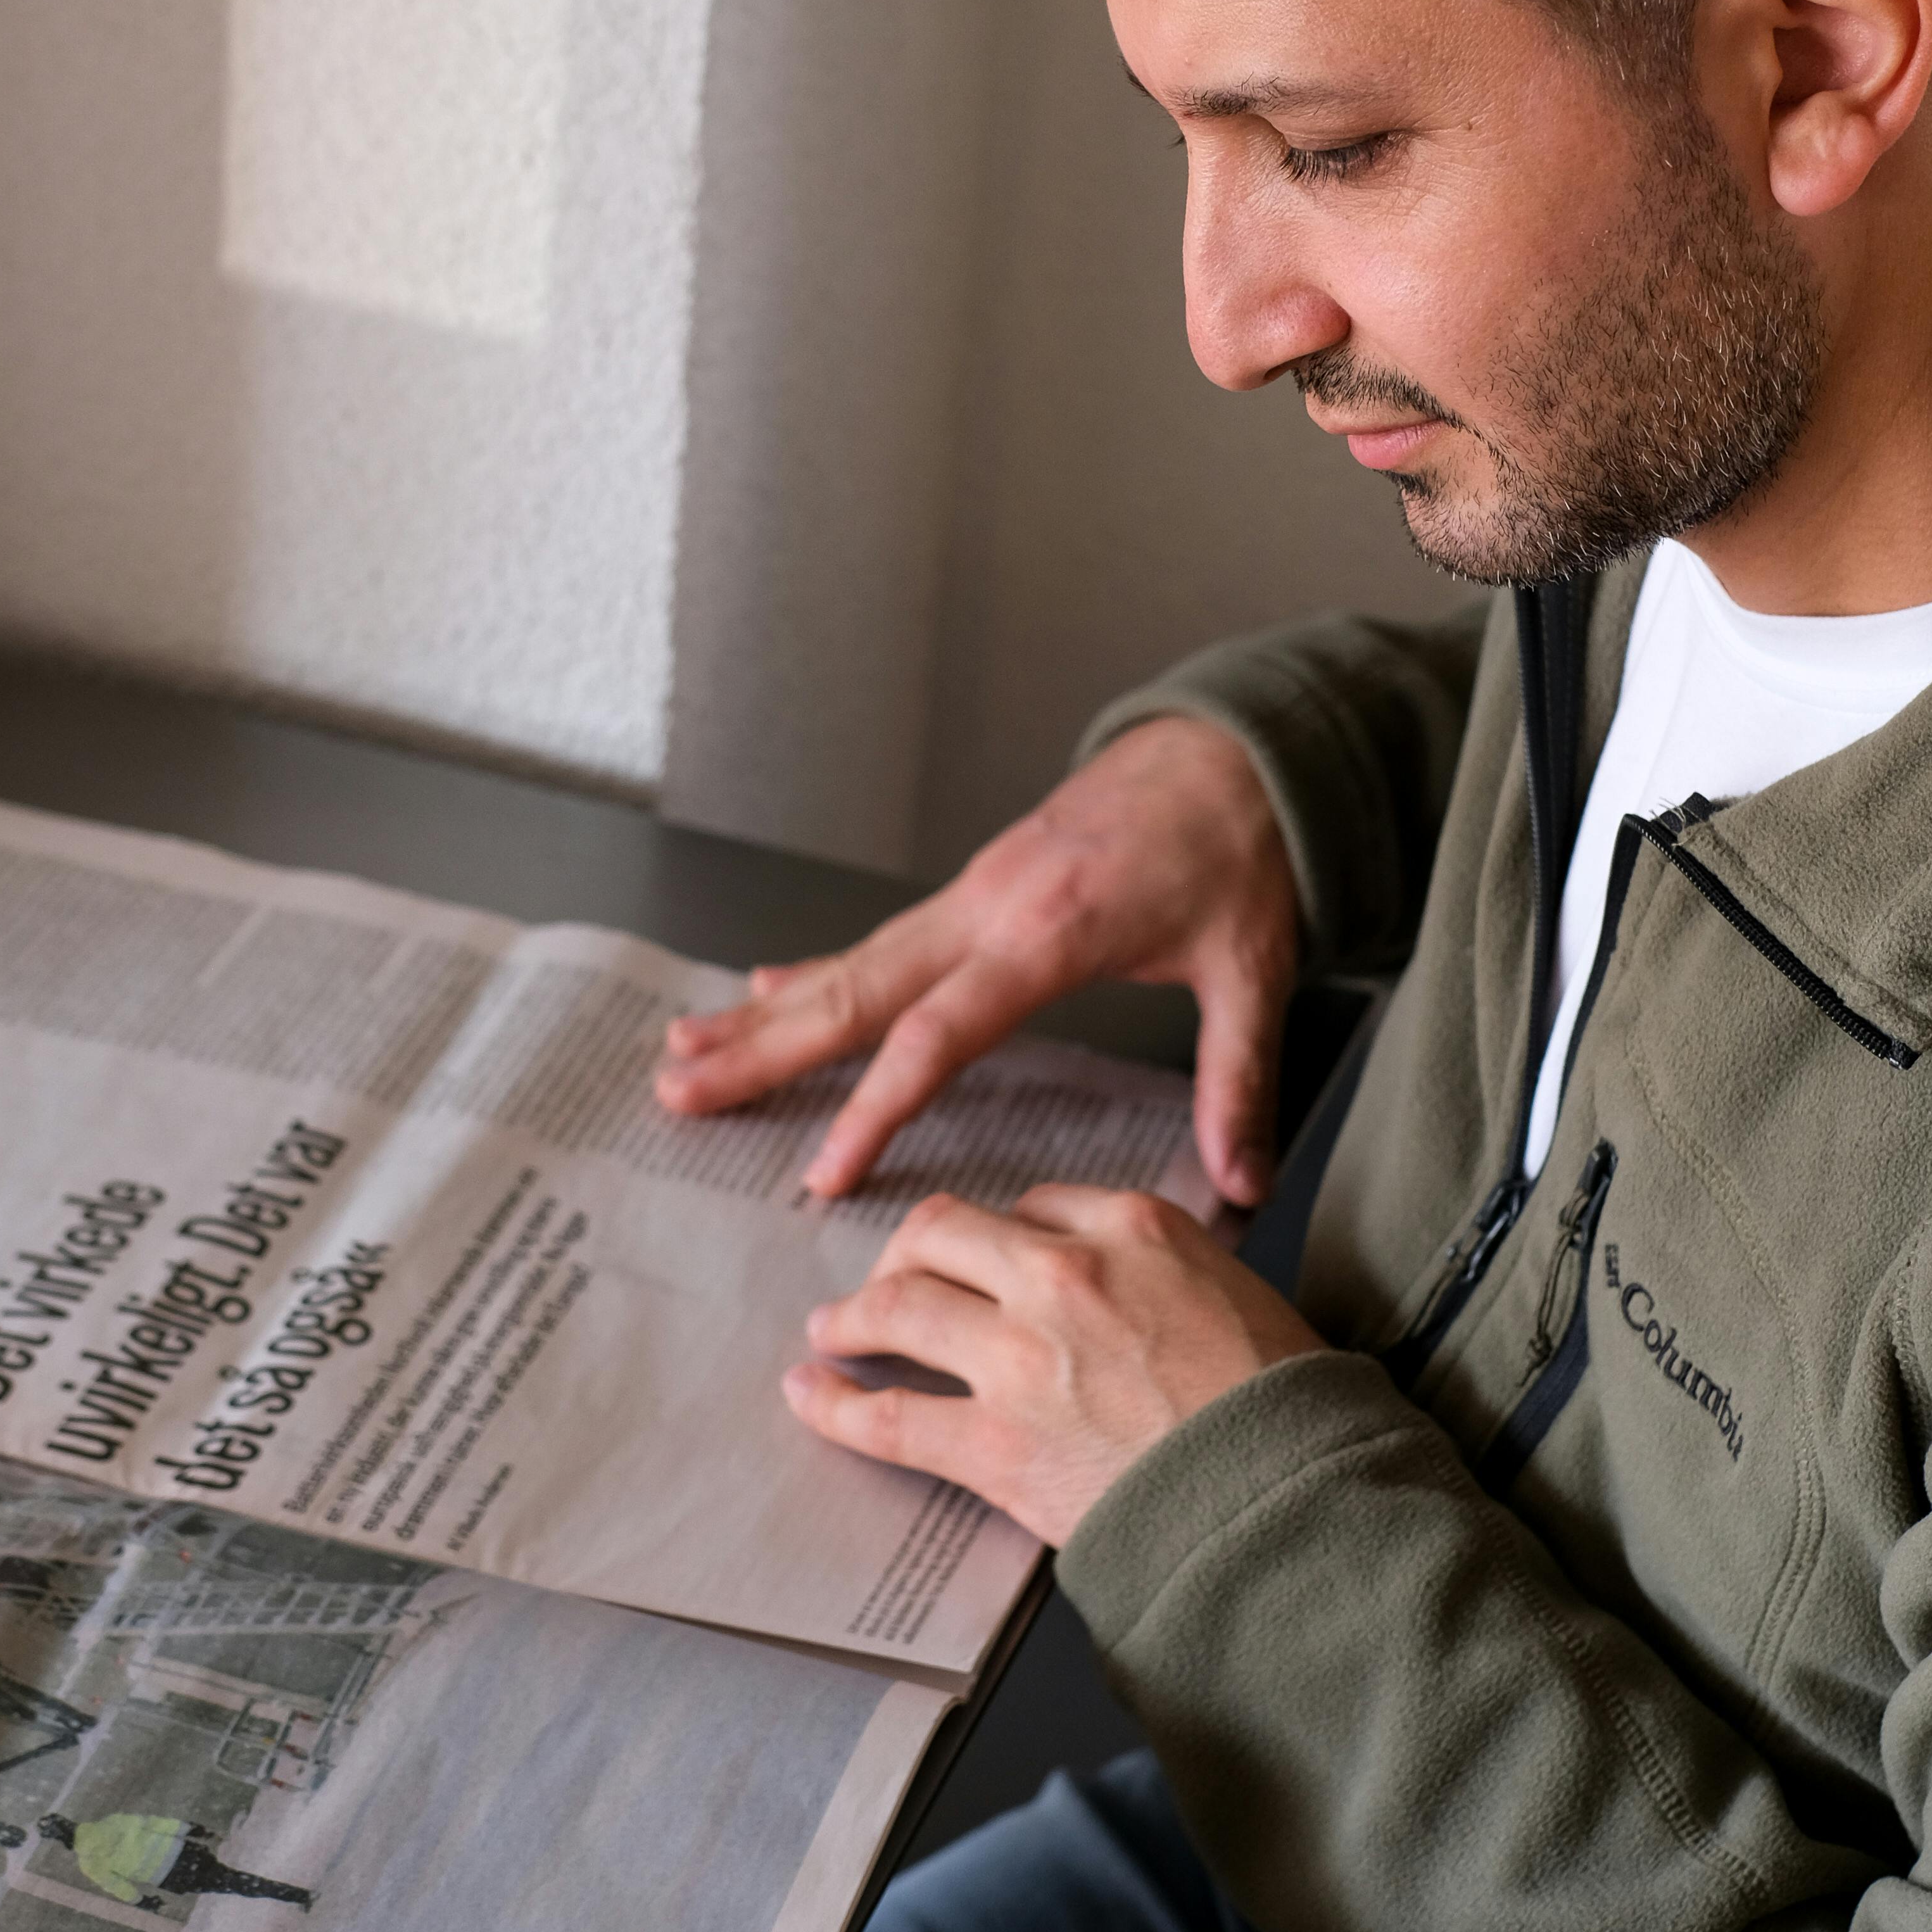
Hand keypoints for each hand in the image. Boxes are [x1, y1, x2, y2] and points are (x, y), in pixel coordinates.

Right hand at [654, 718, 1299, 1205]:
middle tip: (678, 1090)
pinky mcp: (977, 884)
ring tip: (682, 1049)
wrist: (1237, 748)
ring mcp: (975, 891)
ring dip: (766, 1011)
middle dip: (765, 1050)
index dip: (878, 1107)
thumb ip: (1238, 1079)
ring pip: (851, 962)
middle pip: (857, 991)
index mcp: (1049, 934)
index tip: (824, 1172)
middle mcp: (990, 908)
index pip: (940, 1034)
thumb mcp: (1253, 969)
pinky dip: (815, 969)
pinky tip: (765, 990)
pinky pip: (879, 939)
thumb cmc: (1242, 853)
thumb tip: (1244, 1183)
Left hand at [783, 1181, 1326, 1546]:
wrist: (1287, 1498)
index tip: (979, 1259)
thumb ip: (1162, 1269)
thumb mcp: (1235, 1291)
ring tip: (830, 1332)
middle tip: (885, 1283)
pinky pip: (886, 1416)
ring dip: (851, 1318)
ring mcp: (1020, 1357)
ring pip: (897, 1308)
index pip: (1031, 1204)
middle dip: (902, 1255)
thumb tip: (1119, 1286)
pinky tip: (808, 1395)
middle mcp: (1063, 1274)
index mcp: (1131, 1227)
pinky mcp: (992, 1444)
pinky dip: (833, 1404)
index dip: (994, 1234)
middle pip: (942, 1233)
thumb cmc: (1280, 1408)